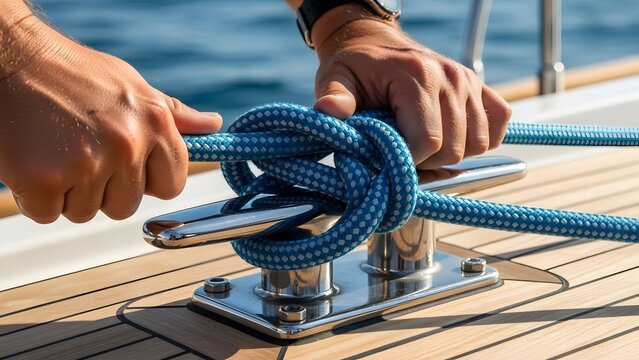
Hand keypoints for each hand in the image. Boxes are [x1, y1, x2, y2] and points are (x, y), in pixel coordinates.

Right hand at [0, 16, 221, 222]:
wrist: (10, 59)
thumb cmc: (73, 73)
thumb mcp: (133, 86)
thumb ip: (174, 114)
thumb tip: (213, 125)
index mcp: (155, 123)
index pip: (171, 185)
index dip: (147, 181)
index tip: (127, 167)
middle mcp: (127, 144)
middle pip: (126, 206)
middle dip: (103, 188)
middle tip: (80, 151)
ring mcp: (86, 164)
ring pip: (86, 212)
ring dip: (69, 192)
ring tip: (57, 149)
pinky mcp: (43, 180)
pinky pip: (48, 214)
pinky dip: (37, 197)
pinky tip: (33, 160)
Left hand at [310, 4, 510, 168]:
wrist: (373, 42)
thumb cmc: (354, 66)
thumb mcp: (334, 78)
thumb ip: (334, 97)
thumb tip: (329, 111)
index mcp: (417, 76)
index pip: (428, 142)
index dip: (407, 161)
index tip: (388, 157)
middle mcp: (450, 77)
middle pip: (454, 150)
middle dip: (427, 162)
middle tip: (403, 152)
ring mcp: (469, 82)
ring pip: (477, 145)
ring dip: (450, 155)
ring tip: (422, 144)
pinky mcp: (480, 88)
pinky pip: (497, 127)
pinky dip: (477, 141)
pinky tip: (449, 137)